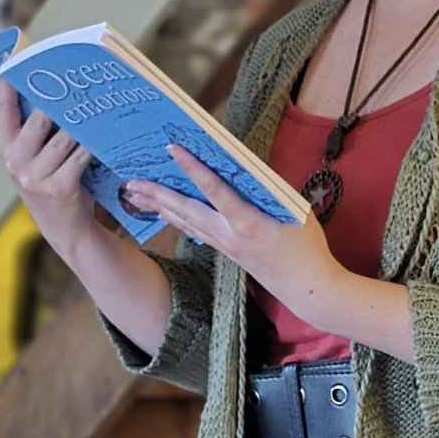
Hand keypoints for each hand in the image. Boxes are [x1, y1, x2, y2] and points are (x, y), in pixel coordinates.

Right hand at [0, 80, 93, 252]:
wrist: (64, 228)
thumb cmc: (54, 183)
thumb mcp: (35, 159)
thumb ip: (35, 133)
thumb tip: (53, 93)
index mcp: (6, 149)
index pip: (4, 110)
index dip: (7, 84)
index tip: (11, 58)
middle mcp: (16, 162)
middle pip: (39, 119)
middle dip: (58, 100)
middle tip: (74, 79)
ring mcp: (36, 177)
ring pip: (63, 137)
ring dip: (81, 123)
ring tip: (95, 103)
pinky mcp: (59, 188)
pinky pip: (80, 156)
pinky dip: (92, 145)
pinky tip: (103, 134)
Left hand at [122, 146, 347, 321]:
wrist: (306, 288)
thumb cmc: (307, 247)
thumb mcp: (296, 211)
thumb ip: (270, 190)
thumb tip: (247, 170)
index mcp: (248, 222)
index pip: (213, 189)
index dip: (192, 168)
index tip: (171, 149)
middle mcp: (229, 235)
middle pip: (186, 210)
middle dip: (157, 195)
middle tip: (131, 182)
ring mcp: (225, 246)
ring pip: (185, 222)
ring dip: (159, 207)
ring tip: (135, 196)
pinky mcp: (226, 252)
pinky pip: (195, 232)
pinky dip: (177, 219)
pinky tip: (164, 212)